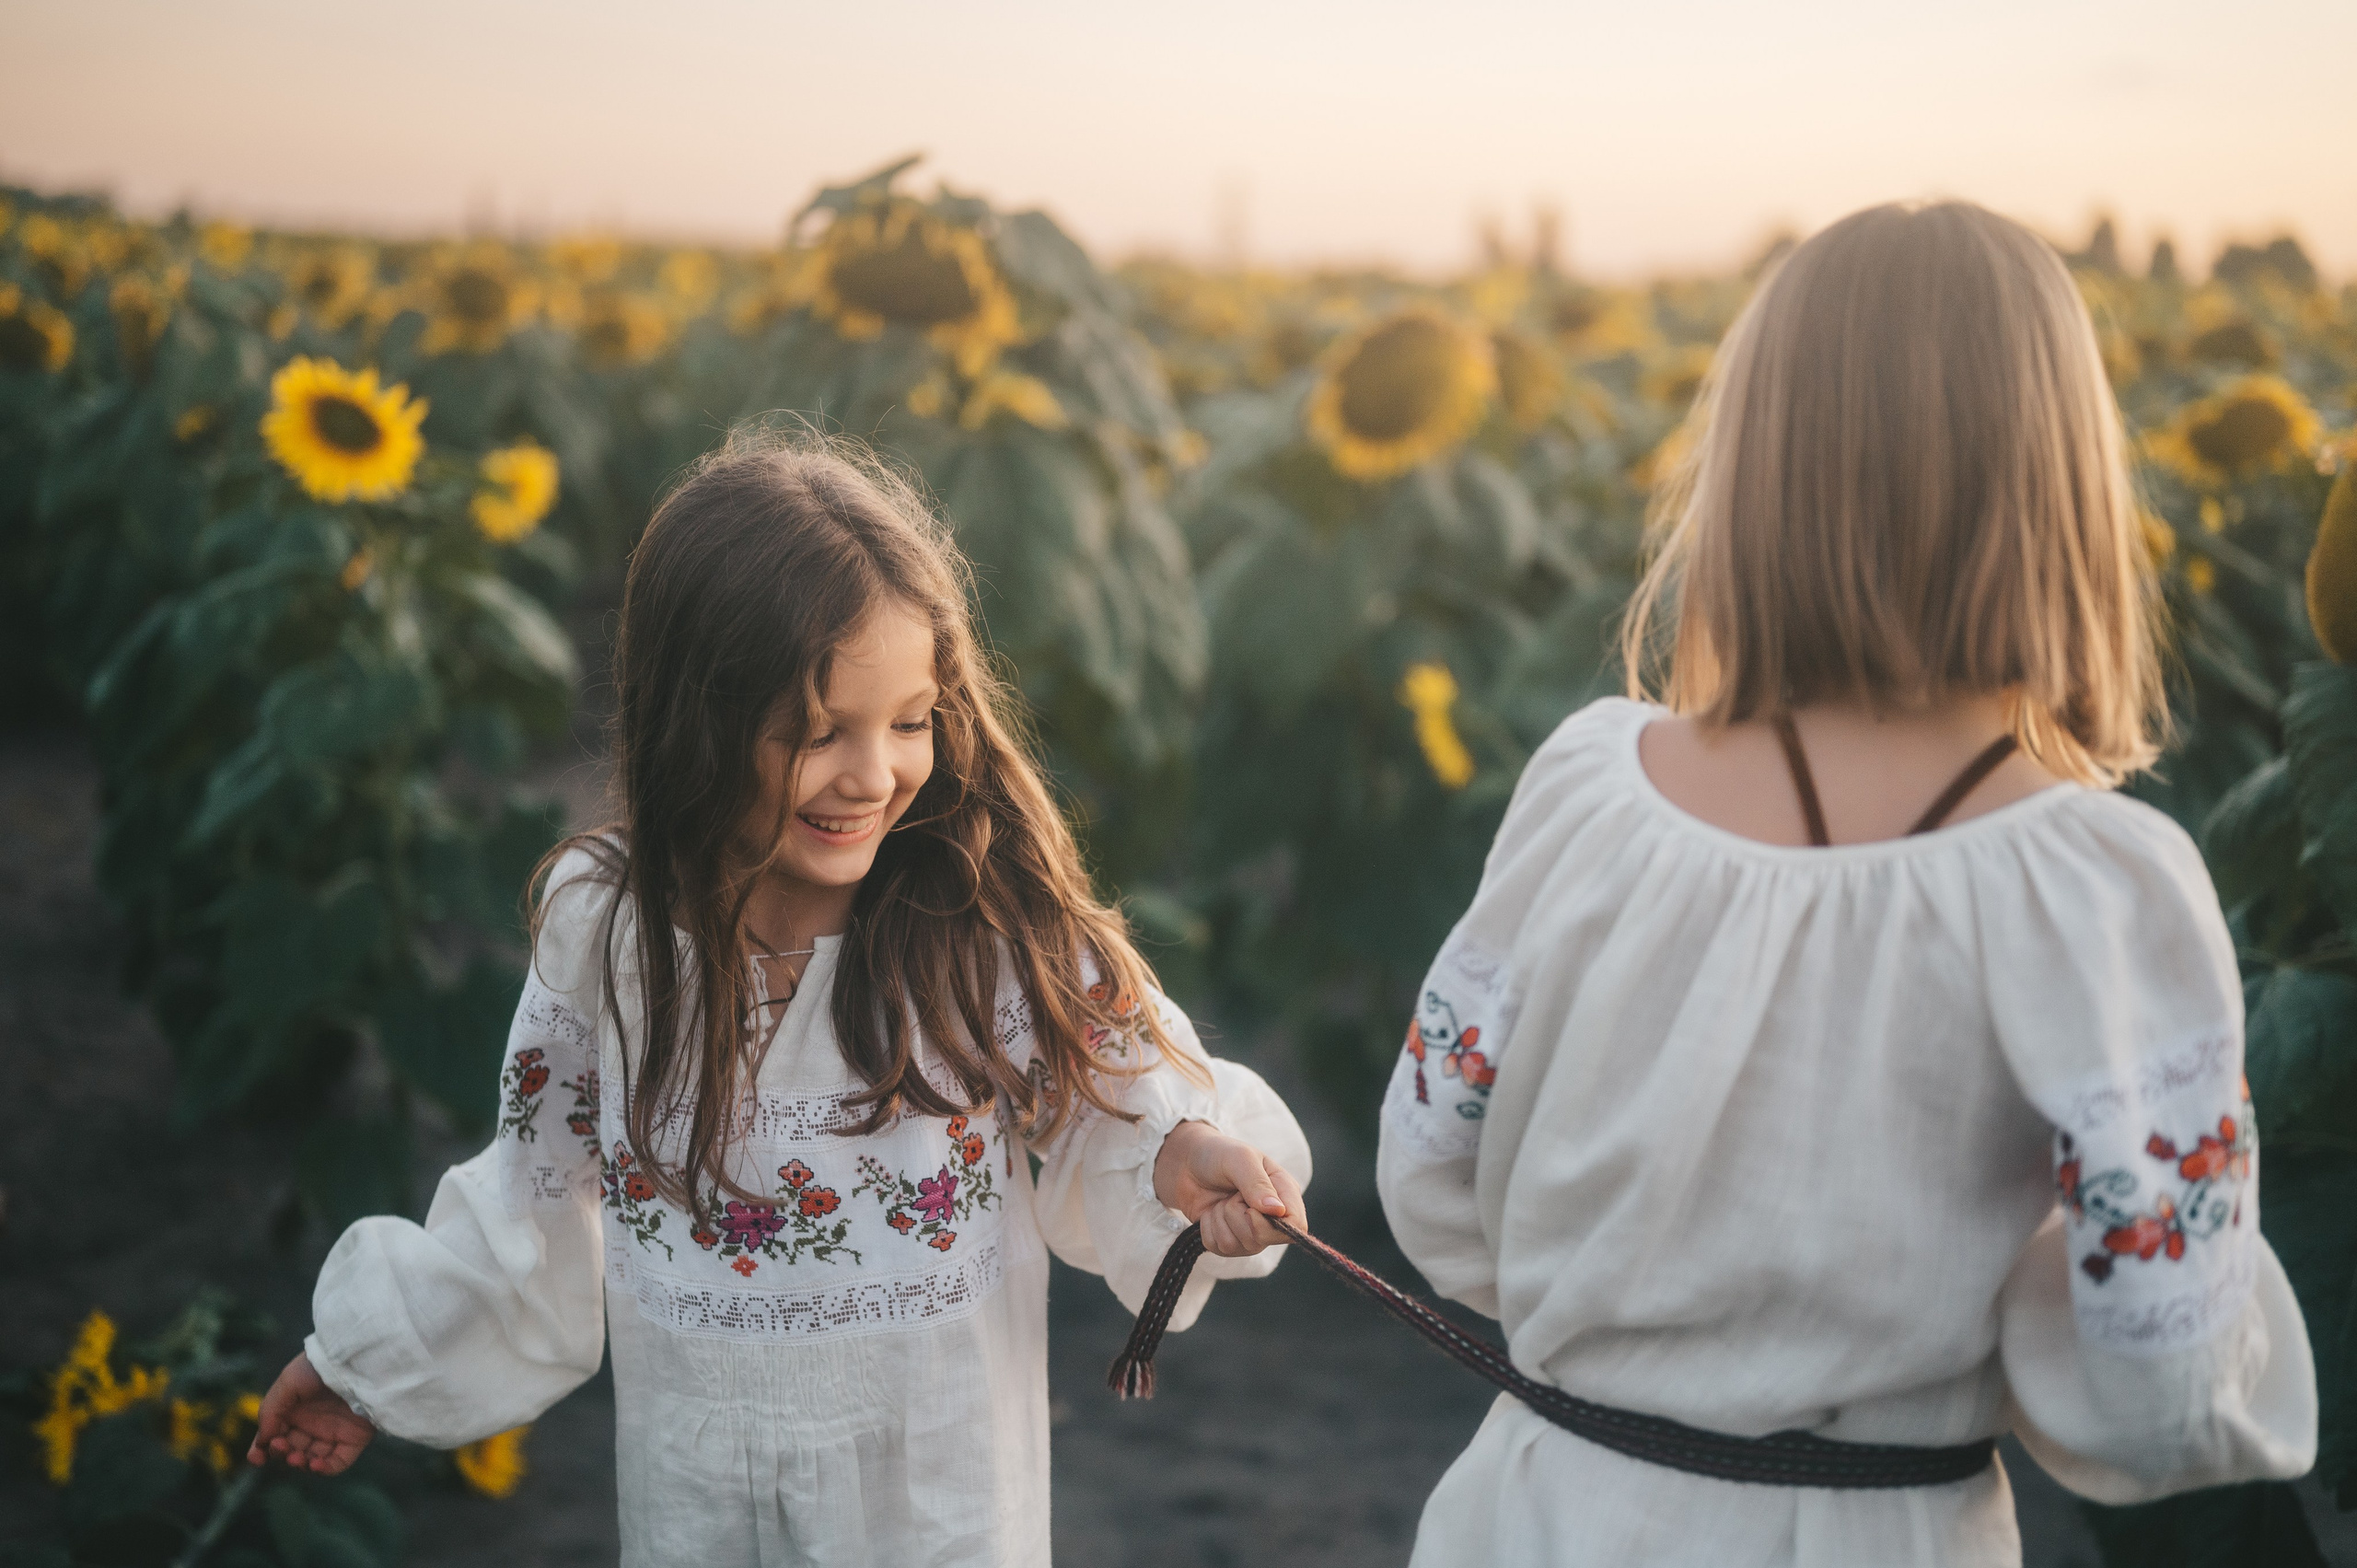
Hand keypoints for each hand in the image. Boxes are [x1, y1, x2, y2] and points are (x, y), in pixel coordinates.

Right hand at [247, 1352, 373, 1474]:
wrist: (355, 1361)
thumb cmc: (318, 1368)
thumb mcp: (286, 1384)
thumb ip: (270, 1413)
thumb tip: (263, 1441)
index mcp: (295, 1409)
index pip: (274, 1436)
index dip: (262, 1450)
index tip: (256, 1458)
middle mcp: (313, 1422)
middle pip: (291, 1449)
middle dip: (281, 1453)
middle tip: (280, 1444)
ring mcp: (333, 1431)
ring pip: (311, 1459)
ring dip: (300, 1464)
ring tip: (296, 1457)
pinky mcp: (354, 1438)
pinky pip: (338, 1462)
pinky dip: (325, 1469)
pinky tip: (315, 1464)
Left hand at [1152, 1120, 1306, 1257]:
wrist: (1186, 1163)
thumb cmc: (1218, 1154)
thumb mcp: (1239, 1159)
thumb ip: (1258, 1184)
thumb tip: (1277, 1211)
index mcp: (1284, 1193)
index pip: (1296, 1226)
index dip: (1273, 1224)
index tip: (1250, 1207)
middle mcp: (1272, 1217)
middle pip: (1264, 1239)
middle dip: (1238, 1216)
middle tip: (1232, 1195)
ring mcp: (1251, 1232)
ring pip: (1239, 1246)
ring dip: (1221, 1220)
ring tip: (1221, 1200)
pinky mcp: (1230, 1242)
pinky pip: (1220, 1249)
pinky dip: (1208, 1229)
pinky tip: (1212, 1212)